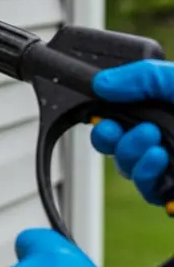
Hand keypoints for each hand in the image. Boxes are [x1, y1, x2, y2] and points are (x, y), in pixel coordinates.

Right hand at [91, 59, 173, 204]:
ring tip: (154, 142)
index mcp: (160, 110)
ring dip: (131, 154)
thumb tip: (100, 83)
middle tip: (118, 129)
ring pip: (127, 168)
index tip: (101, 115)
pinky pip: (148, 190)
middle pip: (114, 144)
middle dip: (109, 138)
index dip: (102, 117)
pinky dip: (148, 175)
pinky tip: (161, 160)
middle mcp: (162, 138)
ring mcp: (170, 166)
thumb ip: (142, 76)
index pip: (117, 115)